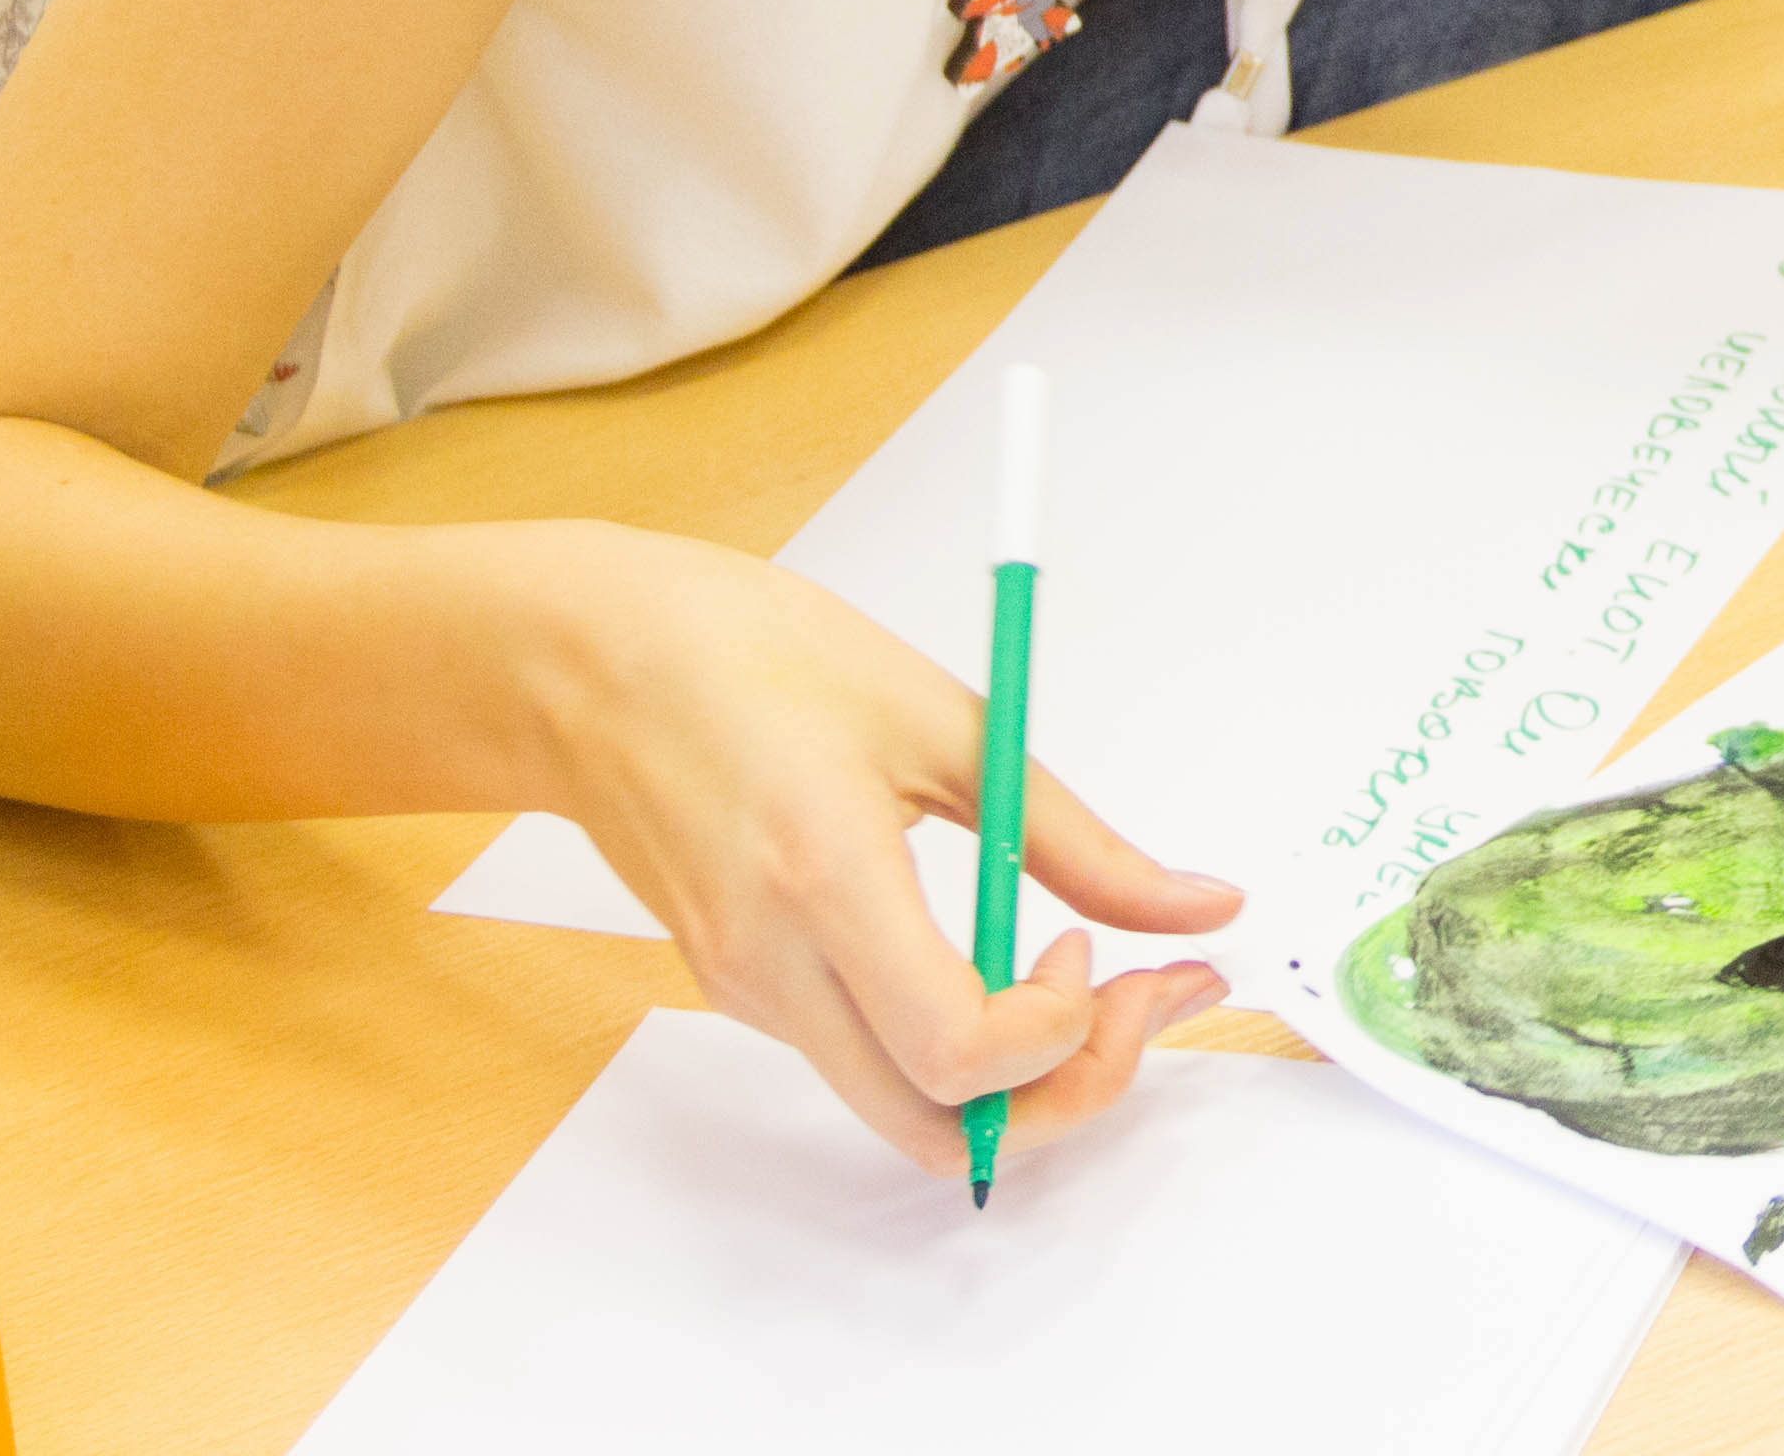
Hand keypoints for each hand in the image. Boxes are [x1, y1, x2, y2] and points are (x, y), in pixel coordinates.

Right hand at [535, 527, 1248, 1173]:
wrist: (587, 663)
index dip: (1060, 1028)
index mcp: (823, 878)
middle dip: (1065, 1093)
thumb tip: (1196, 906)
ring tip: (1083, 971)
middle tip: (1140, 1000)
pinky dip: (952, 1041)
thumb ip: (1078, 836)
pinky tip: (996, 953)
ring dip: (1013, 1075)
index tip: (1097, 948)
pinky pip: (862, 1056)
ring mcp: (747, 989)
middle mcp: (773, 962)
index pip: (955, 1050)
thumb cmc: (747, 655)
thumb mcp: (944, 717)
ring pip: (900, 1108)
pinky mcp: (739, 986)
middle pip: (934, 1129)